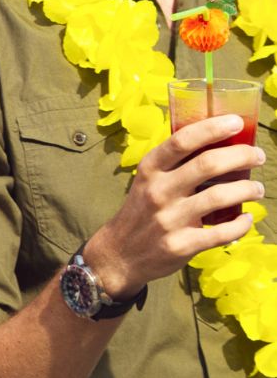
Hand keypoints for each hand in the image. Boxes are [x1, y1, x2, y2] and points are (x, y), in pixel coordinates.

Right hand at [84, 114, 263, 297]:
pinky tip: (246, 219)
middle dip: (242, 156)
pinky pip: (223, 232)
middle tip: (257, 156)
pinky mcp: (181, 245)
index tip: (236, 122)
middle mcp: (158, 192)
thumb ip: (174, 165)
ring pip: (220, 197)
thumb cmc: (140, 212)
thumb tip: (219, 145)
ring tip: (257, 188)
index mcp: (150, 171)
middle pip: (207, 164)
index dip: (212, 128)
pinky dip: (243, 224)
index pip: (182, 140)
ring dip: (248, 189)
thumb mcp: (147, 182)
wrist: (119, 255)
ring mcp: (169, 220)